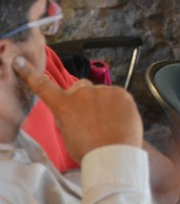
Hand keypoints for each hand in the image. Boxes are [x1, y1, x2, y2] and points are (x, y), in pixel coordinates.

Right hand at [13, 56, 142, 161]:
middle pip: (81, 88)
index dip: (30, 74)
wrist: (112, 155)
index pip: (44, 87)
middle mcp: (82, 93)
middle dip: (83, 97)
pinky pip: (117, 97)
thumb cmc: (88, 150)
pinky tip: (119, 121)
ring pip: (101, 94)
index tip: (19, 62)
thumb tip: (75, 111)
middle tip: (90, 117)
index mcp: (64, 105)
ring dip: (103, 103)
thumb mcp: (68, 135)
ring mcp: (103, 91)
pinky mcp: (121, 92)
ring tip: (108, 124)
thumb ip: (69, 117)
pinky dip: (118, 106)